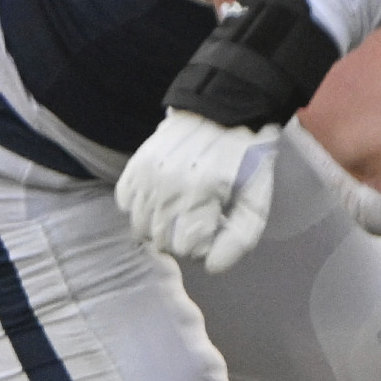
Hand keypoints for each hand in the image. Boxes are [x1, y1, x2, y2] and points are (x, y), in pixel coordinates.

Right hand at [116, 108, 279, 271]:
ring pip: (138, 224)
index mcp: (203, 193)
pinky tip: (158, 201)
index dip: (201, 247)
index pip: (185, 247)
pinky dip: (138, 208)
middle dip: (179, 240)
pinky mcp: (136, 164)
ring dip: (158, 227)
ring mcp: (148, 173)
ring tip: (178, 215)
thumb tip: (211, 267)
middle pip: (160, 239)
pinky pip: (124, 200)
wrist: (224, 112)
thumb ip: (238, 239)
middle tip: (197, 224)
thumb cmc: (246, 161)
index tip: (212, 232)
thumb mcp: (256, 201)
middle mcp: (169, 184)